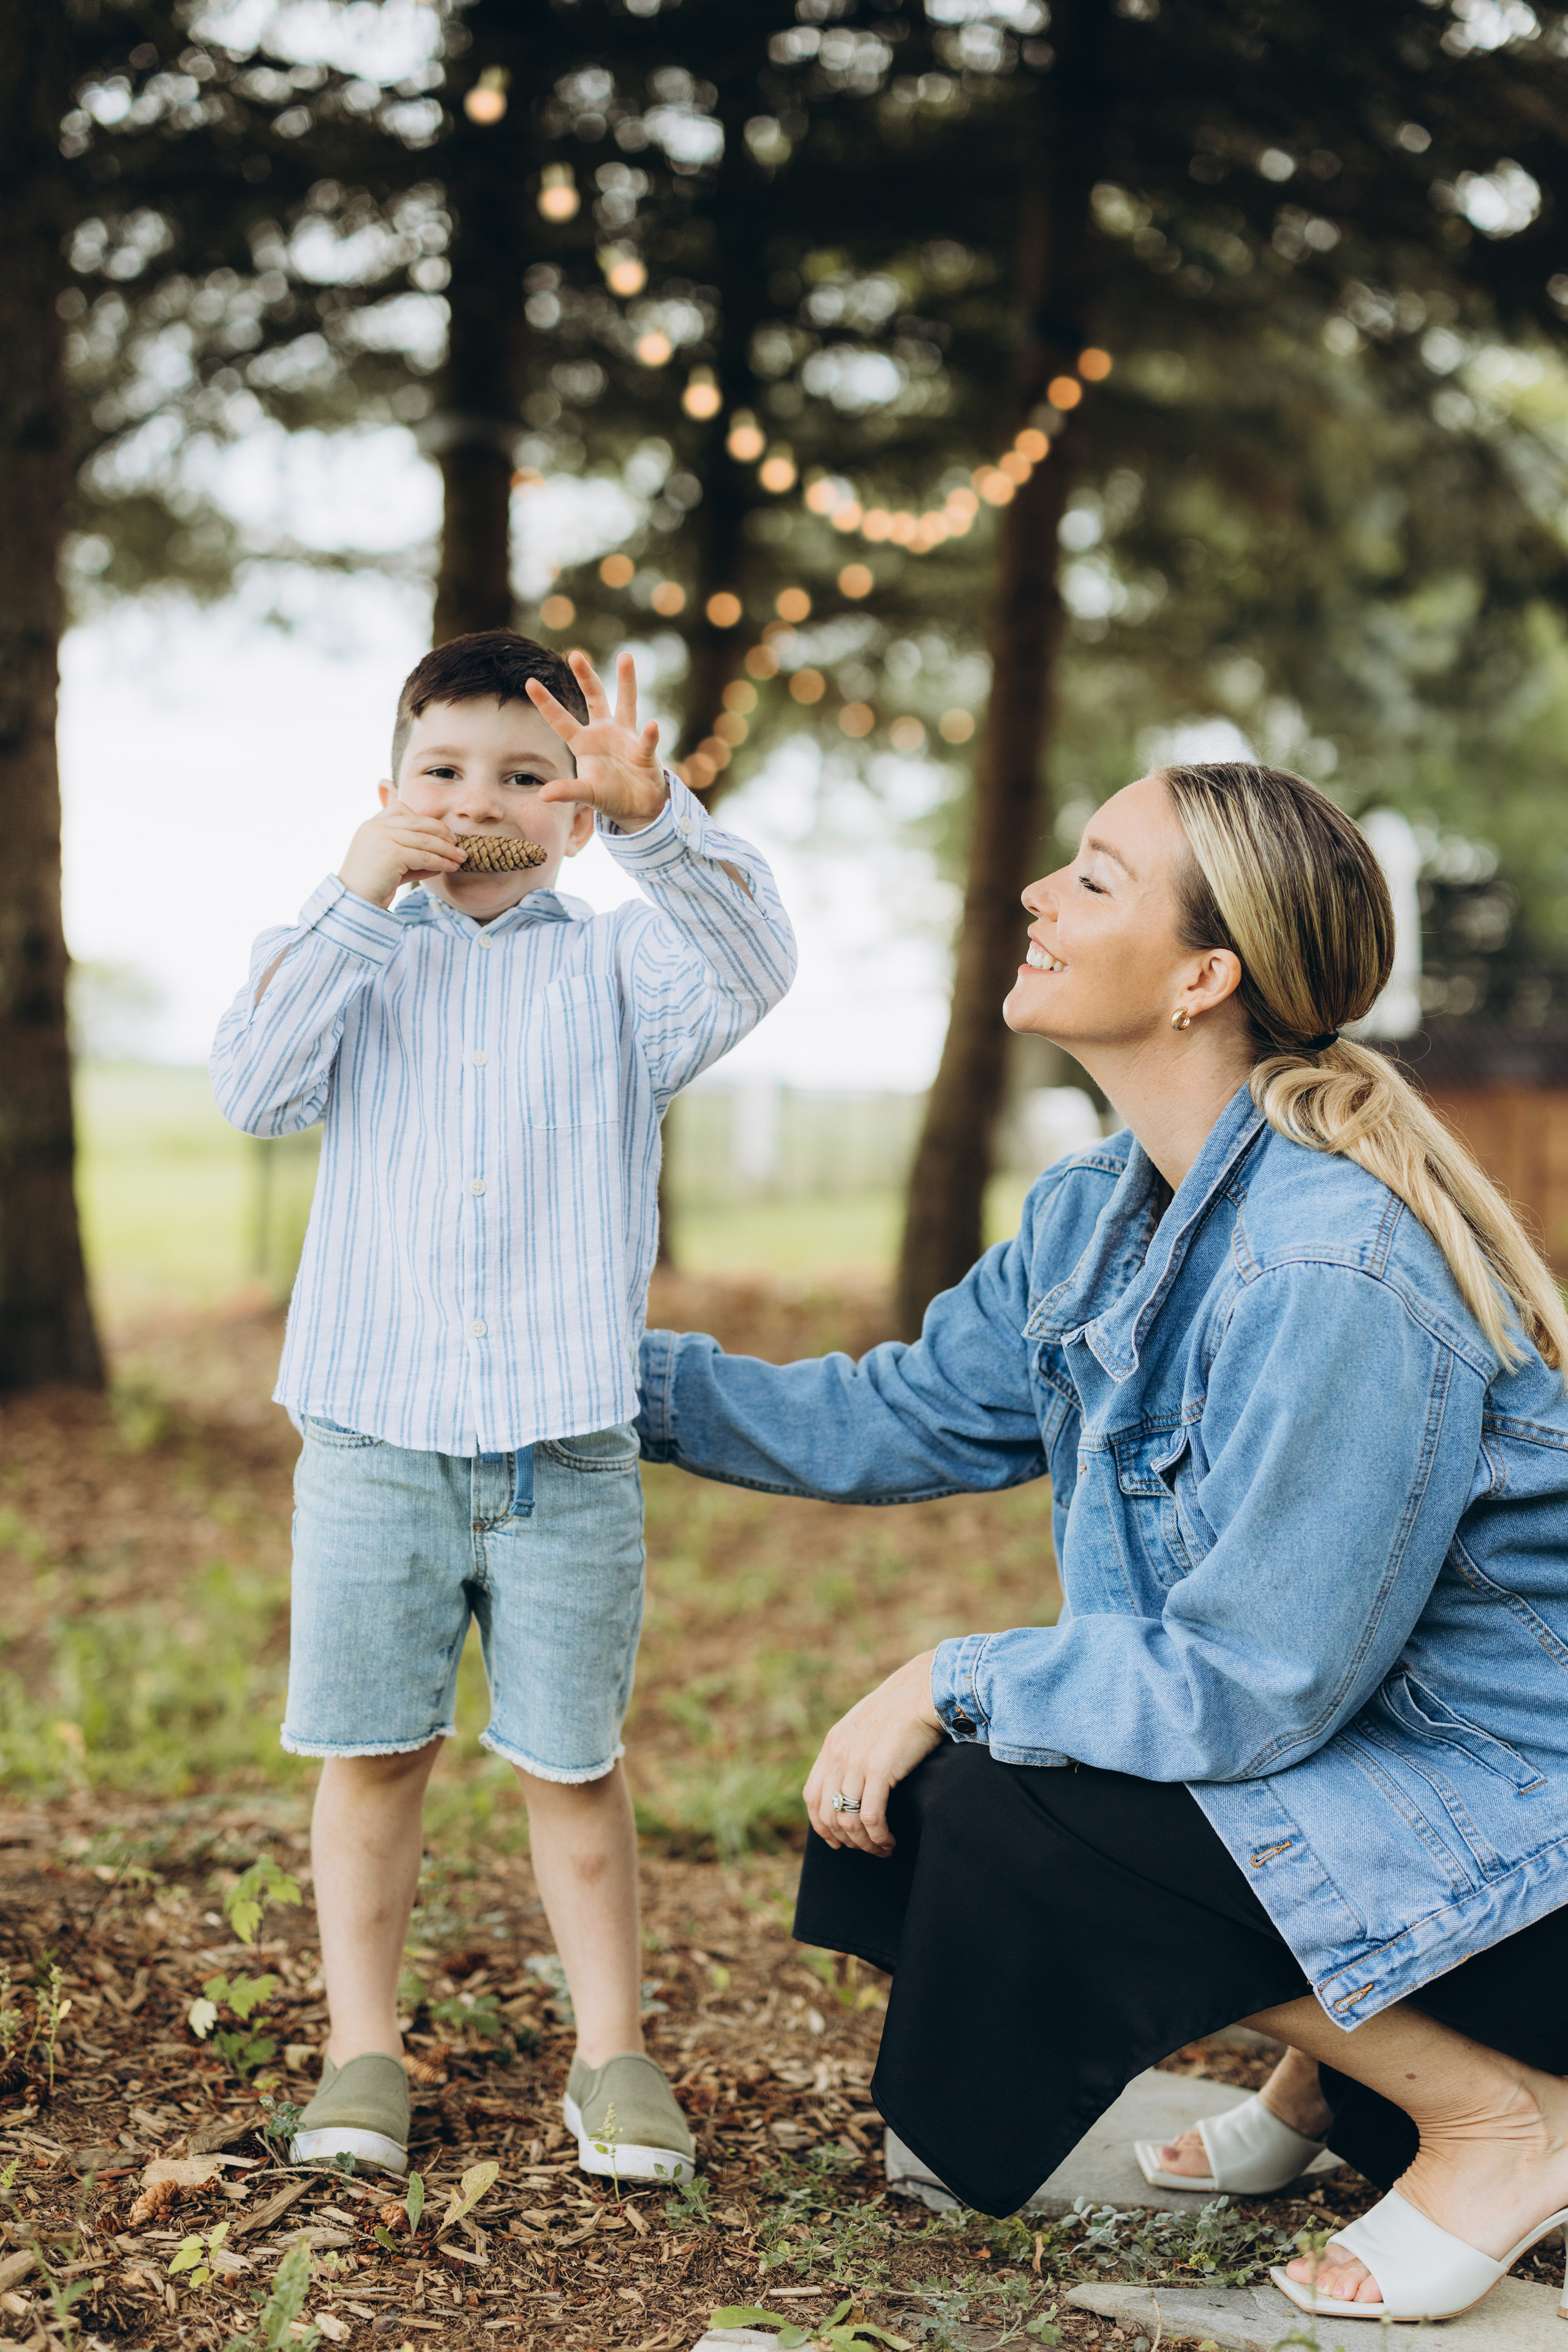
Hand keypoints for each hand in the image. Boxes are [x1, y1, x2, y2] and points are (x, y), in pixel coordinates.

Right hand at [339, 800, 464, 908]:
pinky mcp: (392, 854)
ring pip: (425, 840)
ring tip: (460, 858)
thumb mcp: (391, 864)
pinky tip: (450, 867)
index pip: (401, 809)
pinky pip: (425, 856)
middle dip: (442, 833)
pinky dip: (441, 862)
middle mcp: (375, 827)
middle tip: (458, 845)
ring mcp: (382, 838)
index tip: (442, 833)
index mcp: (371, 825)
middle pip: (419, 822)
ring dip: (447, 850)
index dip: (425, 819)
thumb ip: (411, 856)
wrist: (353, 902)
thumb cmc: (371, 886)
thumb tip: (441, 857)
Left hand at [527, 650, 668, 831]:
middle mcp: (604, 732)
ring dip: (626, 681)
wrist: (637, 807)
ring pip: (626, 703)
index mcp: (583, 742)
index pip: (560, 719)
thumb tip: (543, 795)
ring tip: (625, 656)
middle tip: (575, 655)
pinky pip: (647, 740)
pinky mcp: (644, 751)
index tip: (529, 682)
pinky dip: (650, 735)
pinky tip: (652, 726)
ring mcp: (626, 737)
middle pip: (594, 698)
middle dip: (585, 677)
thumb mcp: (586, 793)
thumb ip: (567, 791)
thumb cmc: (609, 795)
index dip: (545, 702)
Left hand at [802, 1651, 943, 1856]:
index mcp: (833, 1744)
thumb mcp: (866, 1727)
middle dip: (845, 1840)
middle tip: (865, 1849)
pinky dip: (878, 1837)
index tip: (837, 1841)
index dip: (821, 1825)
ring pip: (848, 1820)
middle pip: (828, 1813)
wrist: (924, 1691)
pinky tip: (890, 1841)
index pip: (812, 1796)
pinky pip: (871, 1817)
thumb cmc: (904, 1709)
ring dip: (864, 1843)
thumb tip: (855, 1778)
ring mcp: (856, 1762)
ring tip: (882, 1849)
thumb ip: (855, 1749)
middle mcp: (838, 1754)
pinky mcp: (879, 1770)